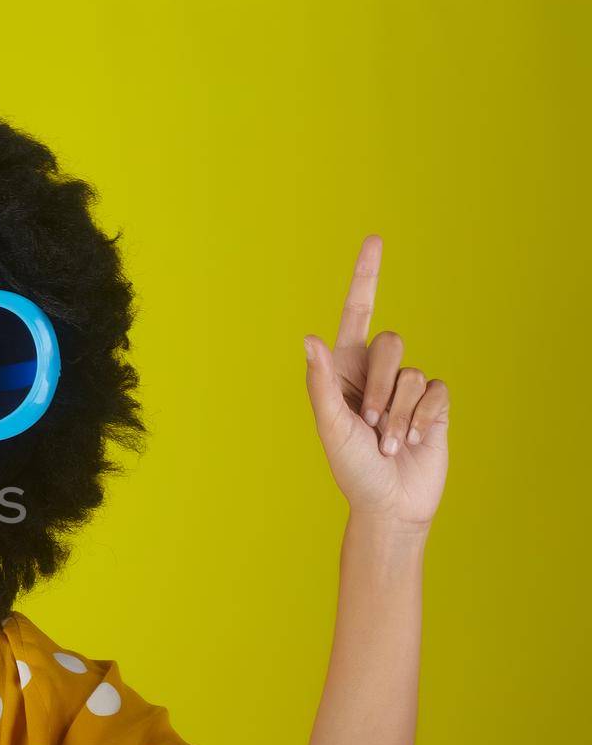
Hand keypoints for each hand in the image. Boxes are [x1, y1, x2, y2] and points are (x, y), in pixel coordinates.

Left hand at [303, 235, 451, 531]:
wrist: (389, 504)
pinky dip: (421, 418)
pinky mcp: (435, 403)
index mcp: (344, 369)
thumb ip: (321, 383)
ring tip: (389, 441)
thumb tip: (309, 339)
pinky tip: (413, 441)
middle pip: (389, 343)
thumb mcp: (330, 426)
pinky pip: (435, 390)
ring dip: (397, 412)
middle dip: (378, 386)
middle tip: (370, 424)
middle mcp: (375, 371)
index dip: (366, 277)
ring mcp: (407, 386)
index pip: (357, 312)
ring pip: (410, 371)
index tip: (375, 240)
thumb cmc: (351, 469)